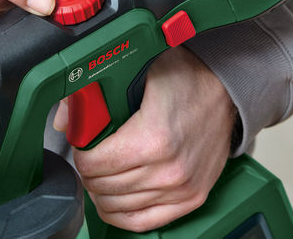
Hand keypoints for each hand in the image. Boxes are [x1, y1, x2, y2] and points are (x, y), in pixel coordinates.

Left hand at [54, 47, 235, 231]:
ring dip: (102, 191)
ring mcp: (181, 188)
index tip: (84, 144)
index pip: (93, 165)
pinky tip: (112, 200)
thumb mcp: (137, 70)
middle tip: (92, 155)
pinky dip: (120, 214)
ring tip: (103, 173)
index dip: (81, 153)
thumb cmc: (185, 78)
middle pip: (102, 187)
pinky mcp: (192, 198)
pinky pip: (142, 222)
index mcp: (151, 140)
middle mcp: (167, 170)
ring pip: (117, 206)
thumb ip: (96, 93)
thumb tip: (67, 120)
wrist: (225, 89)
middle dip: (89, 171)